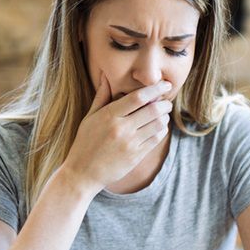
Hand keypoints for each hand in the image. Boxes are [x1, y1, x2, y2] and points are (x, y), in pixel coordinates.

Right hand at [60, 75, 172, 194]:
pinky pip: (156, 139)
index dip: (155, 88)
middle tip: (166, 101)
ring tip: (163, 114)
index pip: (138, 97)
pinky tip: (158, 128)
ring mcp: (129, 143)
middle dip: (164, 103)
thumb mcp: (89, 118)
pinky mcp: (136, 156)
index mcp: (109, 116)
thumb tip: (105, 75)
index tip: (165, 84)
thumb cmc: (85, 143)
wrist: (83, 173)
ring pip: (158, 125)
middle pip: (152, 110)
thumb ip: (101, 96)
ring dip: (164, 117)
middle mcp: (121, 128)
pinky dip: (161, 131)